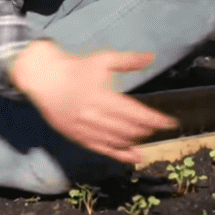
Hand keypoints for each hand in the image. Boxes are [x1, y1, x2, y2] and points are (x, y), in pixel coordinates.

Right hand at [8, 40, 174, 163]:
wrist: (44, 79)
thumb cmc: (75, 68)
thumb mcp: (103, 59)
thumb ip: (128, 60)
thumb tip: (151, 57)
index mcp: (104, 97)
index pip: (137, 113)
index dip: (155, 119)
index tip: (170, 122)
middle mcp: (96, 116)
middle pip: (129, 129)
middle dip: (147, 129)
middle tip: (159, 127)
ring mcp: (86, 130)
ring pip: (118, 141)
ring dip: (135, 140)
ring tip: (147, 137)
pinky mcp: (78, 137)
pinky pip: (103, 150)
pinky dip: (120, 155)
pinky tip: (135, 157)